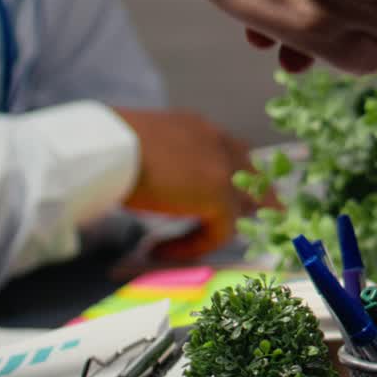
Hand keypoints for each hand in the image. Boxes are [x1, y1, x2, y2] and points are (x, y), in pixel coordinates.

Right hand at [114, 108, 260, 254]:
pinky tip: (161, 249)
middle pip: (251, 172)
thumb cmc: (108, 146)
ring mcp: (222, 165)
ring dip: (218, 228)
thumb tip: (155, 183)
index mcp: (195, 127)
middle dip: (259, 196)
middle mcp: (215, 140)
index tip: (237, 193)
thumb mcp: (140, 149)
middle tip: (269, 215)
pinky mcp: (219, 193)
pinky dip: (194, 245)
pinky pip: (221, 230)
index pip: (230, 149)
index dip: (235, 173)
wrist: (109, 145)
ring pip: (239, 205)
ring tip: (197, 246)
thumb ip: (160, 163)